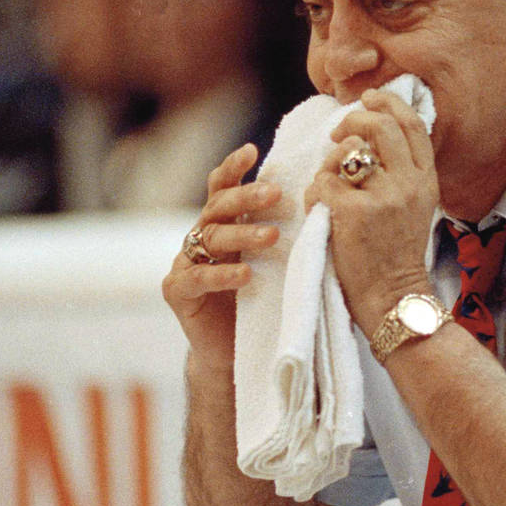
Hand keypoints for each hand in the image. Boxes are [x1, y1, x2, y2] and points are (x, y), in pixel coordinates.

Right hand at [162, 144, 281, 369]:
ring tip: (273, 236)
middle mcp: (200, 237)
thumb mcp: (276, 265)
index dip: (234, 168)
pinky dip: (222, 275)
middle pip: (218, 207)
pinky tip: (245, 275)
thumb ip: (287, 238)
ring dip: (243, 234)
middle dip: (246, 197)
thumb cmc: (262, 304)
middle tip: (275, 193)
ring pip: (211, 238)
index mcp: (223, 224)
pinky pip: (198, 277)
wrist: (234, 355)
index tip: (254, 151)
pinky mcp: (178, 291)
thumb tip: (328, 205)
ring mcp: (185, 262)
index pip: (223, 188)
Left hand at [304, 88, 439, 335]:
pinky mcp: (353, 213)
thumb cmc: (397, 256)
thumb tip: (374, 136)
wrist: (393, 298)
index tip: (370, 98)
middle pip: (380, 126)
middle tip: (339, 132)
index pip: (412, 124)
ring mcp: (382, 197)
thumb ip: (403, 174)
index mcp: (427, 180)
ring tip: (328, 184)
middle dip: (354, 120)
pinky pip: (323, 183)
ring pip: (347, 153)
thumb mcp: (416, 208)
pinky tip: (319, 212)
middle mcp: (409, 183)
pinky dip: (314, 194)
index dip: (389, 104)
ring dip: (330, 163)